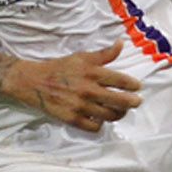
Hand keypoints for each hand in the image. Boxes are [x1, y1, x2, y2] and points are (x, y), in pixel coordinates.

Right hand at [1, 42, 142, 132]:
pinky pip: (95, 127)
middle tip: (136, 101)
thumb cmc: (59, 68)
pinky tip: (100, 118)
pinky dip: (101, 124)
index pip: (121, 81)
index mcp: (92, 72)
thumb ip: (103, 54)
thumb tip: (122, 43)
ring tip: (121, 110)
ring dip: (120, 114)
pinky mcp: (73, 119)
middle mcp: (88, 90)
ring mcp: (81, 106)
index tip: (138, 87)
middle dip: (133, 102)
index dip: (133, 85)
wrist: (33, 81)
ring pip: (111, 115)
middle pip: (121, 101)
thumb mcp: (81, 57)